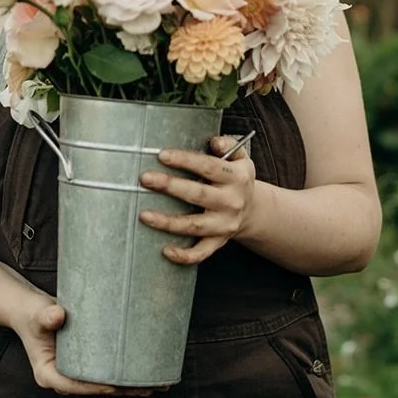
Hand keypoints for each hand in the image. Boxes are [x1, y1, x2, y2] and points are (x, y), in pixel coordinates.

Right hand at [10, 294, 157, 396]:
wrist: (32, 310)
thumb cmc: (32, 314)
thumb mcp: (37, 315)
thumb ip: (46, 316)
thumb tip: (58, 315)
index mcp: (49, 374)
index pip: (76, 385)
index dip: (97, 387)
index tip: (116, 385)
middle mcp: (64, 377)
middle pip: (96, 389)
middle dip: (123, 390)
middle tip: (149, 387)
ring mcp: (76, 371)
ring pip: (105, 383)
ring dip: (129, 384)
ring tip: (156, 383)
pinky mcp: (86, 362)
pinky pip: (106, 370)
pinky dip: (124, 370)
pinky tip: (144, 368)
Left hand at [138, 134, 256, 264]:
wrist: (253, 210)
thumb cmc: (237, 179)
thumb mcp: (241, 158)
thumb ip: (229, 145)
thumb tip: (214, 142)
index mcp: (236, 178)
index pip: (208, 166)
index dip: (185, 160)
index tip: (162, 155)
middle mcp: (231, 202)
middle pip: (198, 194)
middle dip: (170, 186)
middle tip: (146, 179)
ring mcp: (224, 225)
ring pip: (195, 226)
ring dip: (168, 222)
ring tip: (145, 215)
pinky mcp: (218, 242)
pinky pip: (201, 252)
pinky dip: (184, 255)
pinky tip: (165, 251)